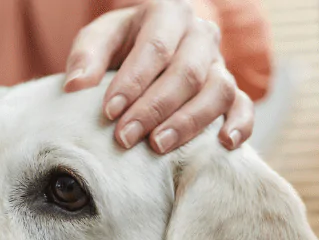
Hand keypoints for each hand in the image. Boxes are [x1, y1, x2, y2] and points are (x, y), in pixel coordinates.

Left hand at [64, 0, 253, 153]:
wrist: (152, 47)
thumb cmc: (123, 44)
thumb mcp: (100, 39)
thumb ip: (86, 57)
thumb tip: (75, 86)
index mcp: (169, 13)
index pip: (156, 47)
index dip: (133, 81)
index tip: (109, 111)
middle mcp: (201, 35)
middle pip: (188, 72)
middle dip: (154, 109)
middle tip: (125, 137)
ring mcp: (220, 62)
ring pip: (218, 90)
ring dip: (189, 122)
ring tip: (158, 147)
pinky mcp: (231, 89)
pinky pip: (243, 105)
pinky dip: (240, 124)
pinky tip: (224, 145)